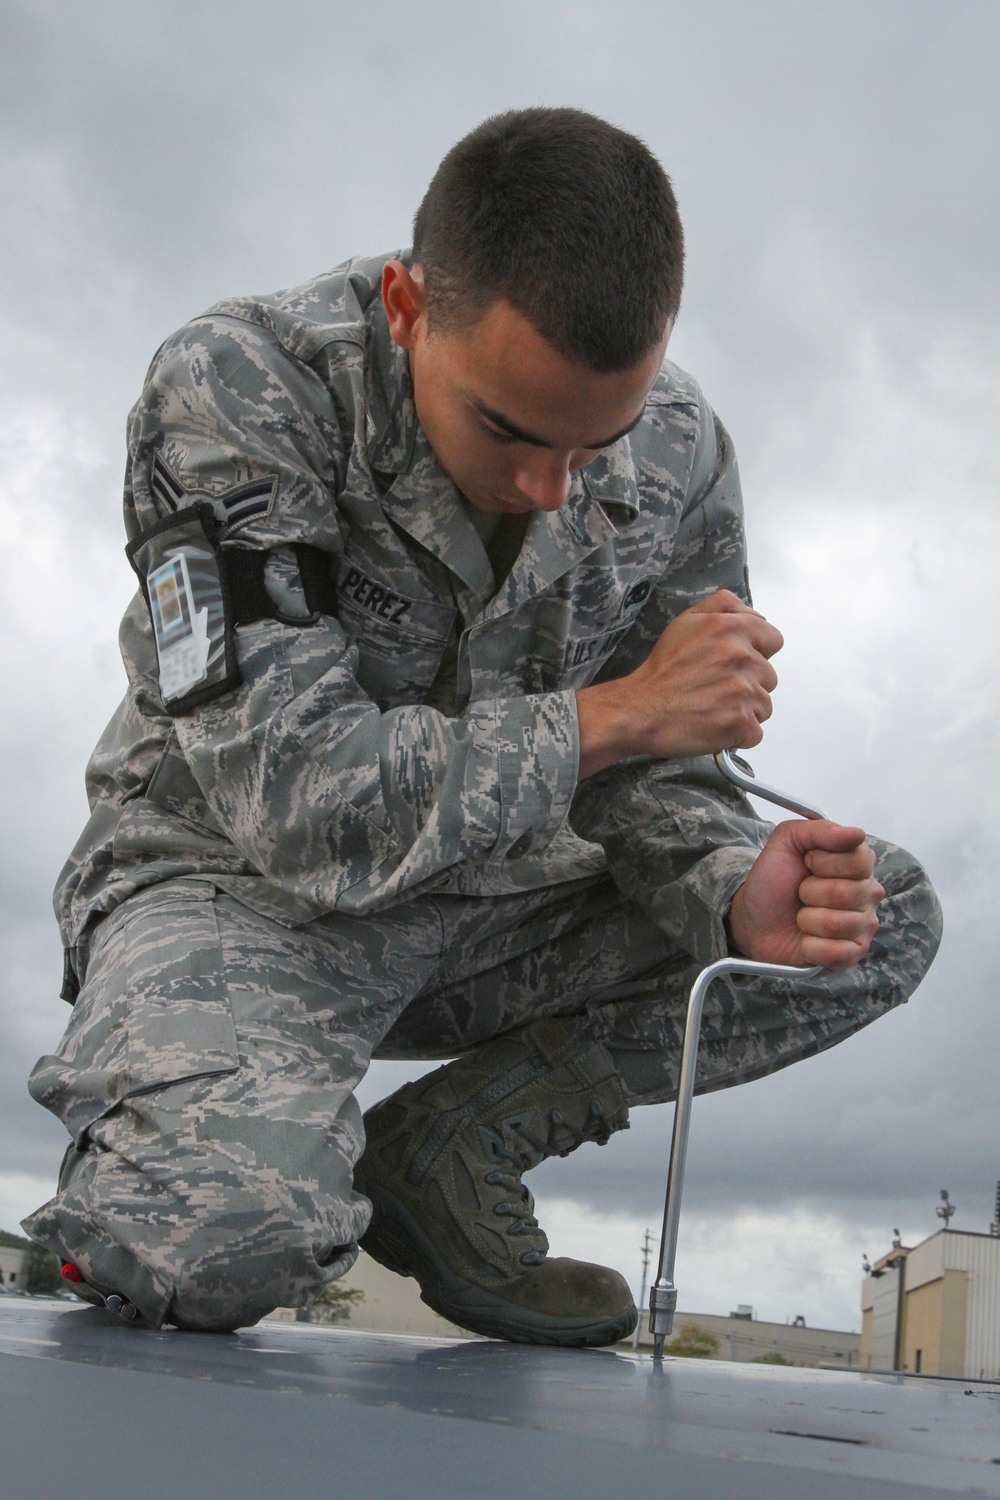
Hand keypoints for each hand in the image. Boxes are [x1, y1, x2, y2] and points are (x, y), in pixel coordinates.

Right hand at [576, 591, 782, 777]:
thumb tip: (751, 613)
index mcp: (732, 629)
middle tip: (717, 688)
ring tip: (714, 708)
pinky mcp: (742, 722)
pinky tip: (716, 725)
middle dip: (748, 683)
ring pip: (764, 705)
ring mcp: (745, 691)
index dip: (756, 653)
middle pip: (769, 676)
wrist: (640, 709)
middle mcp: (743, 657)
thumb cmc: (662, 669)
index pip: (773, 640)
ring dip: (743, 710)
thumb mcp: (686, 621)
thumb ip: (723, 606)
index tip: (735, 664)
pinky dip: (738, 734)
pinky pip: (755, 732)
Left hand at [727, 820, 883, 969]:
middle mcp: (868, 893)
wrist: (753, 918)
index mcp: (858, 863)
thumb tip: (856, 834)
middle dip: (809, 892)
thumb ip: (818, 830)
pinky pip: (838, 953)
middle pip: (847, 893)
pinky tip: (806, 939)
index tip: (806, 864)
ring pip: (840, 924)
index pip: (859, 861)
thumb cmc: (774, 879)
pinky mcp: (853, 954)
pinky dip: (811, 947)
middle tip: (800, 893)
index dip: (822, 863)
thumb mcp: (786, 842)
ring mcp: (864, 925)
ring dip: (807, 920)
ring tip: (802, 916)